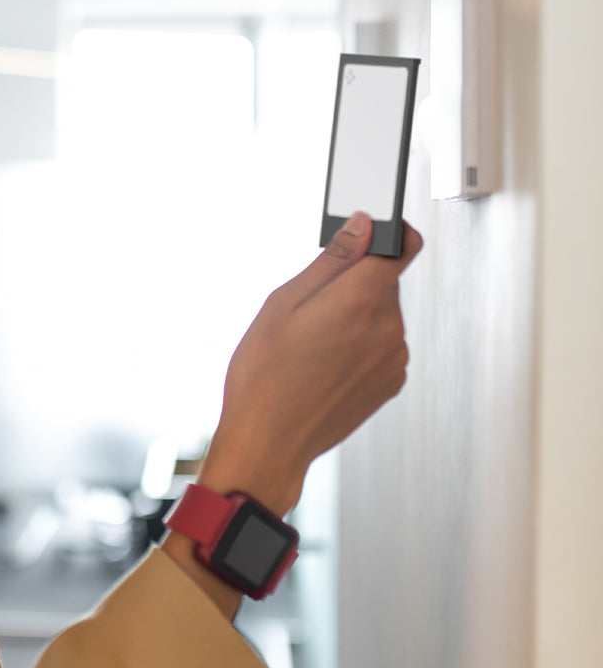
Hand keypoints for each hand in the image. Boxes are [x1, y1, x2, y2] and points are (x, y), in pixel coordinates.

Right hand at [200, 212, 422, 515]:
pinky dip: (359, 347)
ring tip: (312, 345)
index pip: (403, 245)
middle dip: (352, 285)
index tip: (372, 232)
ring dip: (355, 318)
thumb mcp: (283, 303)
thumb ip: (331, 260)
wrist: (269, 441)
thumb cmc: (265, 377)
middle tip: (309, 310)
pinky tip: (324, 363)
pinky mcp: (391, 382)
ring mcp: (393, 358)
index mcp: (360, 299)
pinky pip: (381, 347)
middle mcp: (388, 327)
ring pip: (381, 316)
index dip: (390, 232)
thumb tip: (362, 226)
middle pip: (384, 283)